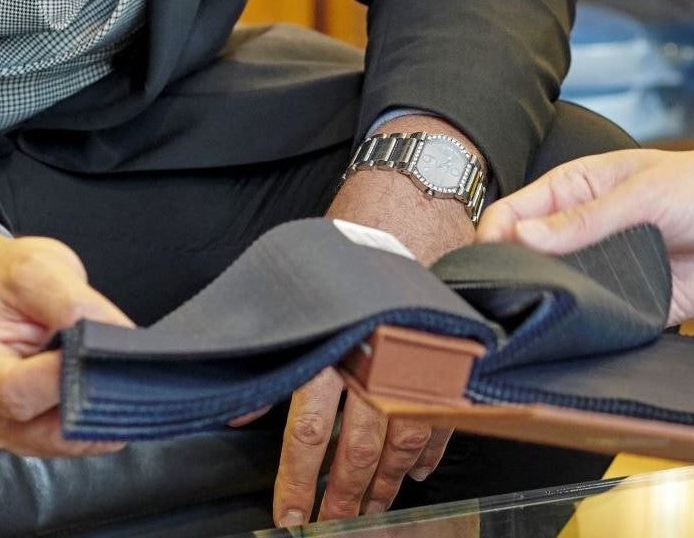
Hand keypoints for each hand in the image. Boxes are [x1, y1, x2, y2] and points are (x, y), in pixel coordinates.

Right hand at [0, 223, 133, 456]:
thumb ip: (74, 305)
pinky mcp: (33, 426)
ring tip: (139, 389)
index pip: (17, 390)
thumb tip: (116, 334)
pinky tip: (126, 398)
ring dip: (103, 420)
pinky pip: (70, 436)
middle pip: (42, 429)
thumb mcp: (35, 271)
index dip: (64, 377)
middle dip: (94, 408)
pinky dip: (100, 421)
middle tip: (139, 383)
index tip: (105, 356)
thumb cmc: (4, 279)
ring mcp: (8, 424)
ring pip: (62, 441)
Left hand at [271, 120, 478, 526]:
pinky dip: (434, 446)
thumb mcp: (306, 280)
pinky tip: (422, 469)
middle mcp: (378, 349)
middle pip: (361, 444)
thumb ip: (278, 344)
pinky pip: (445, 410)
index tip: (291, 513)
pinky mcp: (451, 344)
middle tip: (333, 525)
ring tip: (374, 510)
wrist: (417, 188)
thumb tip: (242, 405)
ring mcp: (420, 350)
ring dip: (387, 481)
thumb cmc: (357, 230)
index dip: (300, 479)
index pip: (311, 424)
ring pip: (404, 437)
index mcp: (337, 335)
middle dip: (345, 494)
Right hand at [477, 136, 693, 323]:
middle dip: (510, 279)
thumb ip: (585, 221)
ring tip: (520, 329)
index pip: (515, 212)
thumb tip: (522, 237)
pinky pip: (594, 323)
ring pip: (557, 295)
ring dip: (542, 309)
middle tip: (491, 307)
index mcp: (579, 189)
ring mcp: (607, 270)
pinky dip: (579, 333)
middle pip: (527, 258)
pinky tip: (565, 344)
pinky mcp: (631, 306)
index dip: (491, 238)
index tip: (476, 267)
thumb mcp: (643, 194)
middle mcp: (585, 231)